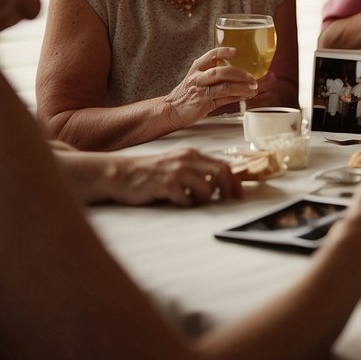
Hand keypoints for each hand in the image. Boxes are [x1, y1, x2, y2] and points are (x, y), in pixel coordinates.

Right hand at [110, 148, 240, 206]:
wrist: (122, 174)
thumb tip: (221, 181)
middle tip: (226, 200)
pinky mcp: (165, 185)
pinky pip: (187, 199)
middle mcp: (187, 160)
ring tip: (192, 200)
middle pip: (221, 172)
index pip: (224, 165)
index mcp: (192, 155)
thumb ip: (197, 169)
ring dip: (204, 199)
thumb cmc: (151, 172)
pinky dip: (187, 204)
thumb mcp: (177, 164)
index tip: (238, 194)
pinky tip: (178, 202)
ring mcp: (176, 172)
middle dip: (228, 189)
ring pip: (207, 188)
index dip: (235, 181)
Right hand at [164, 47, 258, 127]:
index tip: (235, 51)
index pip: (210, 55)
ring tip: (253, 87)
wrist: (170, 110)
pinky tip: (247, 95)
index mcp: (197, 68)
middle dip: (239, 74)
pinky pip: (224, 98)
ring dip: (241, 87)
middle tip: (251, 77)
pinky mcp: (203, 103)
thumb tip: (238, 74)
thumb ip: (216, 75)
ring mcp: (200, 91)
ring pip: (224, 86)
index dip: (223, 52)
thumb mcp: (199, 79)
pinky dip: (237, 96)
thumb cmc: (186, 94)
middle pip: (219, 72)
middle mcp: (198, 78)